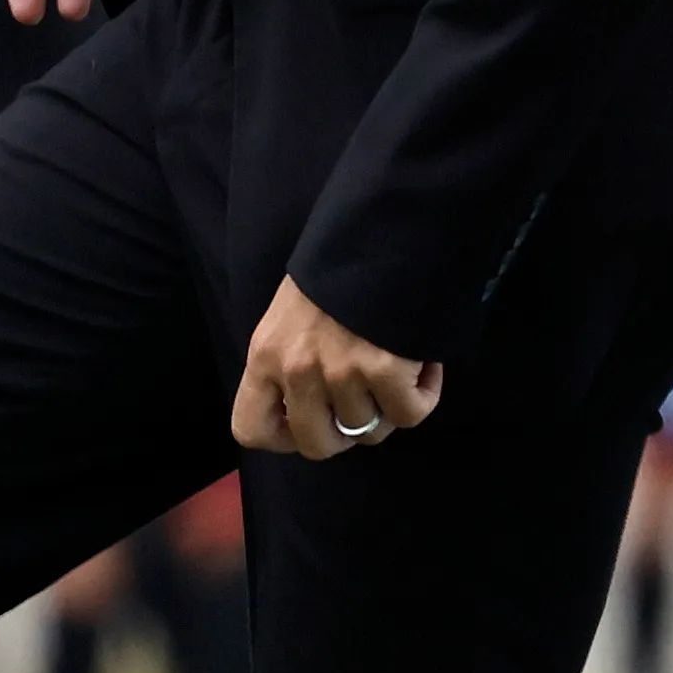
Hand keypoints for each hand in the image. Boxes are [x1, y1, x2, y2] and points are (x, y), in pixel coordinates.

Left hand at [235, 276, 441, 460]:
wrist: (385, 227)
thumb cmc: (339, 267)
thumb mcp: (292, 313)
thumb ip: (292, 360)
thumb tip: (315, 407)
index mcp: (265, 354)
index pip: (250, 429)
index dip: (284, 437)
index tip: (310, 421)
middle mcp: (297, 370)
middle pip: (317, 445)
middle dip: (345, 433)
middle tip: (364, 402)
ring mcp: (340, 372)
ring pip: (369, 431)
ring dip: (389, 407)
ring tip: (397, 367)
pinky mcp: (385, 369)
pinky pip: (408, 413)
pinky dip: (422, 394)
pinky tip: (421, 365)